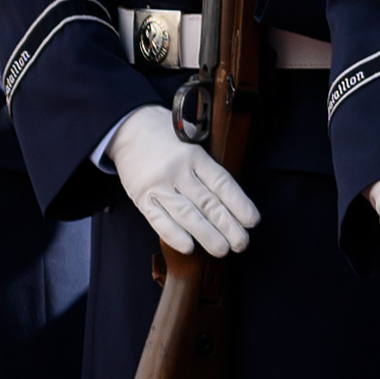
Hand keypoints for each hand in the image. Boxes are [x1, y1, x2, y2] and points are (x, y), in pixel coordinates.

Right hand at [106, 102, 261, 256]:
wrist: (127, 128)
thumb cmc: (165, 137)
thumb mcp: (192, 141)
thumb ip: (207, 167)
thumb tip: (231, 202)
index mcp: (194, 155)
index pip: (222, 183)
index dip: (239, 204)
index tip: (252, 221)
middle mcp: (177, 170)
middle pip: (207, 203)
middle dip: (227, 227)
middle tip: (241, 243)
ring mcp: (157, 185)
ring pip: (186, 215)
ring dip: (206, 235)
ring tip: (221, 249)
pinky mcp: (141, 197)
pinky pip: (158, 220)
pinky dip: (174, 235)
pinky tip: (188, 247)